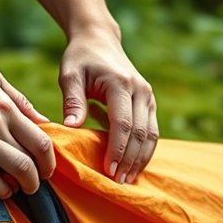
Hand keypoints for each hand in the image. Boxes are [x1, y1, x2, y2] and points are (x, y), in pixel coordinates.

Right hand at [0, 51, 54, 198]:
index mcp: (5, 105)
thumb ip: (17, 99)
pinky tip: (1, 190)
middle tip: (35, 184)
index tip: (47, 169)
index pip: (41, 141)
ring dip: (23, 186)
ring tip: (20, 189)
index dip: (49, 161)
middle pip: (30, 160)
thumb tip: (44, 121)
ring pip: (13, 171)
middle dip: (38, 178)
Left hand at [59, 30, 157, 183]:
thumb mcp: (70, 75)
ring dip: (140, 160)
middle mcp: (141, 91)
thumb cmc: (81, 58)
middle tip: (118, 183)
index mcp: (121, 83)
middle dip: (130, 161)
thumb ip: (72, 101)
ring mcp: (148, 97)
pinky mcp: (149, 104)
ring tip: (127, 180)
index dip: (117, 149)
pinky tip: (133, 168)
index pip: (123, 123)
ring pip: (151, 135)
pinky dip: (144, 152)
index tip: (108, 170)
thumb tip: (71, 128)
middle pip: (141, 133)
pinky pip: (151, 132)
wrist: (99, 39)